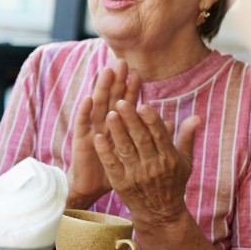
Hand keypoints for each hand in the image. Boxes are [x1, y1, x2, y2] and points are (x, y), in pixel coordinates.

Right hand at [67, 60, 139, 206]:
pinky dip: (85, 111)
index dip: (131, 90)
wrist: (94, 186)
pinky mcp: (81, 140)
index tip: (138, 74)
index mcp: (118, 125)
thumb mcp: (137, 152)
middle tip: (121, 63)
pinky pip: (83, 124)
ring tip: (106, 72)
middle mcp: (104, 124)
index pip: (126, 103)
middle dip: (116, 81)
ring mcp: (92, 130)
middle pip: (111, 99)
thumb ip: (151, 135)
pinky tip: (88, 98)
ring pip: (97, 106)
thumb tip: (169, 120)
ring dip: (101, 89)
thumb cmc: (117, 169)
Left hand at [93, 100, 198, 225]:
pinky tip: (98, 138)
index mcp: (169, 158)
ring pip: (125, 149)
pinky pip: (112, 165)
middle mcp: (153, 166)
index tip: (142, 105)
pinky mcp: (121, 184)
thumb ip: (186, 138)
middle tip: (120, 102)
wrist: (160, 214)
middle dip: (131, 120)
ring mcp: (136, 176)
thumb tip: (196, 117)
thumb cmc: (173, 182)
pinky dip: (105, 151)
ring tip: (109, 114)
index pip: (159, 135)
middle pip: (141, 139)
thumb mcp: (185, 162)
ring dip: (117, 131)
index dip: (151, 120)